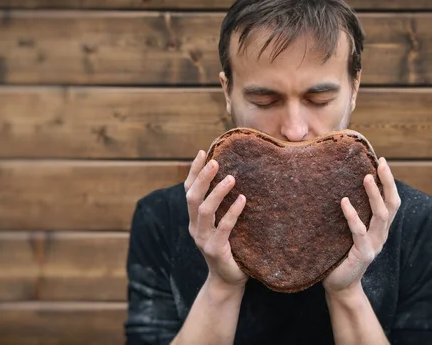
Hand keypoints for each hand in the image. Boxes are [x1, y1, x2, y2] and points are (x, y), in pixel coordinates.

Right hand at [184, 150, 247, 287]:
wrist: (227, 280)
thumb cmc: (229, 249)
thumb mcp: (220, 225)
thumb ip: (221, 208)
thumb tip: (234, 177)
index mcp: (193, 220)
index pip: (188, 190)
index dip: (193, 171)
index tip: (203, 152)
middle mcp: (194, 227)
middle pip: (192, 197)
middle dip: (202, 177)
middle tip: (216, 160)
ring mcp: (203, 239)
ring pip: (205, 211)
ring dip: (217, 192)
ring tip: (231, 178)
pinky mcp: (215, 250)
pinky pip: (224, 228)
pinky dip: (232, 212)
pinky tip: (243, 200)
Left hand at [323, 157, 400, 294]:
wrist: (340, 284)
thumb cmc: (340, 254)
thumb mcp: (348, 231)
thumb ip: (351, 214)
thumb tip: (338, 186)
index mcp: (380, 228)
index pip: (391, 201)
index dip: (389, 182)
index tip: (381, 161)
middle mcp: (381, 235)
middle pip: (392, 204)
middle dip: (388, 182)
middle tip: (381, 163)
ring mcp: (374, 245)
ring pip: (380, 215)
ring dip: (374, 195)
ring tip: (366, 178)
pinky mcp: (363, 254)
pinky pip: (359, 232)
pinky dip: (352, 215)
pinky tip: (344, 202)